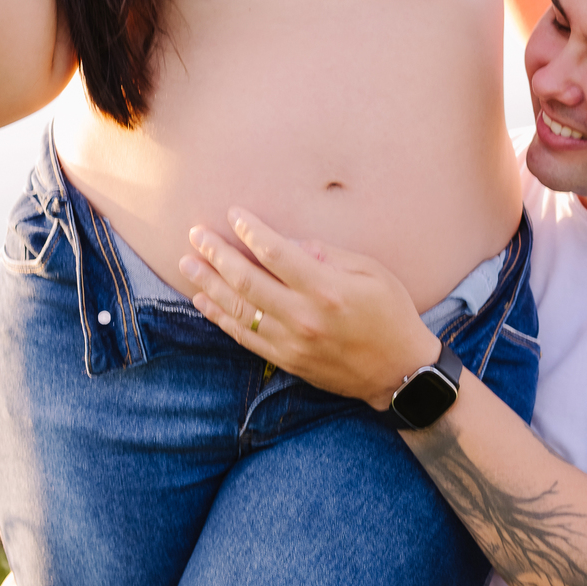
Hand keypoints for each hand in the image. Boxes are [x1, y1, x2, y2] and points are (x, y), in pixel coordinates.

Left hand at [181, 212, 440, 406]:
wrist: (399, 371)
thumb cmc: (392, 314)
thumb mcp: (374, 273)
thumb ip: (332, 255)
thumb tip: (293, 245)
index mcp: (328, 289)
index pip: (277, 253)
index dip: (252, 231)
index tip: (234, 214)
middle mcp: (305, 316)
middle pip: (248, 281)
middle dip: (217, 255)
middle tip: (196, 235)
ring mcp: (293, 342)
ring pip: (239, 310)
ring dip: (209, 285)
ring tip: (187, 264)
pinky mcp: (287, 360)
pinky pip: (245, 337)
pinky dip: (220, 318)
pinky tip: (202, 301)